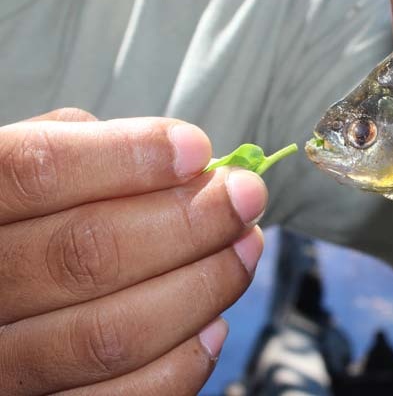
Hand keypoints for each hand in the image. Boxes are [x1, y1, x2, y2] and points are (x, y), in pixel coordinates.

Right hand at [0, 109, 266, 393]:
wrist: (4, 296)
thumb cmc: (31, 216)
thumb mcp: (32, 165)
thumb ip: (89, 148)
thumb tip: (187, 156)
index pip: (37, 171)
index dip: (129, 156)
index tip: (197, 149)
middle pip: (86, 255)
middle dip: (190, 221)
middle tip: (247, 197)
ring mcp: (3, 365)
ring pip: (112, 334)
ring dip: (204, 284)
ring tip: (245, 247)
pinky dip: (186, 360)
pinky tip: (214, 320)